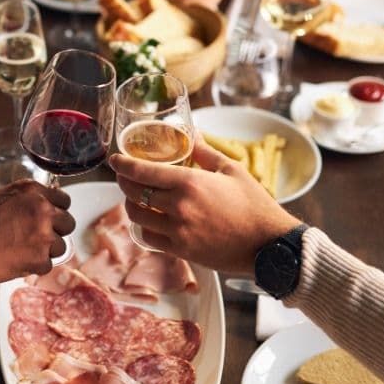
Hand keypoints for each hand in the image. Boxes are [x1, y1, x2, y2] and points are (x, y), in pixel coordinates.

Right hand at [0, 181, 75, 295]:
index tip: (48, 220)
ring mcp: (42, 235)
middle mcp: (42, 210)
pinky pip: (47, 265)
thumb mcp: (0, 196)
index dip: (55, 212)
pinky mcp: (39, 259)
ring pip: (60, 247)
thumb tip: (45, 200)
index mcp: (33, 192)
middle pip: (67, 224)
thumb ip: (26, 197)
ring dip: (44, 251)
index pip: (64, 201)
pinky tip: (15, 260)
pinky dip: (33, 266)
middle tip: (33, 238)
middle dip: (54, 232)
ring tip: (19, 250)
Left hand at [108, 137, 299, 274]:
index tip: (114, 159)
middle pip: (134, 193)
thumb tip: (191, 132)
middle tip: (124, 176)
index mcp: (189, 182)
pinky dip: (144, 227)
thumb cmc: (254, 205)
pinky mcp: (180, 251)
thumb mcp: (231, 170)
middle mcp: (178, 206)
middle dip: (123, 182)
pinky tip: (149, 220)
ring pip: (137, 216)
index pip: (142, 171)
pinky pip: (149, 238)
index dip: (122, 164)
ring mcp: (177, 231)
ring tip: (135, 197)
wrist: (269, 245)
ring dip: (130, 205)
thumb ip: (204, 152)